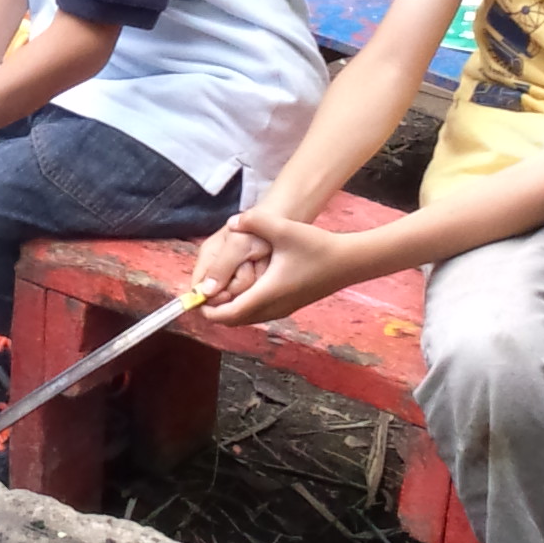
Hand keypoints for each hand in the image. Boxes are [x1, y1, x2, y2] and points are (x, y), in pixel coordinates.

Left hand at [196, 206, 365, 327]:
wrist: (348, 262)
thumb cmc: (317, 246)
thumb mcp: (284, 229)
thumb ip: (254, 221)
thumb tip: (231, 223)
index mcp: (267, 293)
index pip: (228, 314)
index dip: (207, 309)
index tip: (195, 296)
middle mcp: (272, 308)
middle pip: (233, 320)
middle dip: (215, 308)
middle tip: (203, 288)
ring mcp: (282, 310)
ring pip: (246, 318)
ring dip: (229, 307)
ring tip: (219, 284)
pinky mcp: (288, 306)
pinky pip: (257, 313)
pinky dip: (243, 305)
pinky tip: (243, 283)